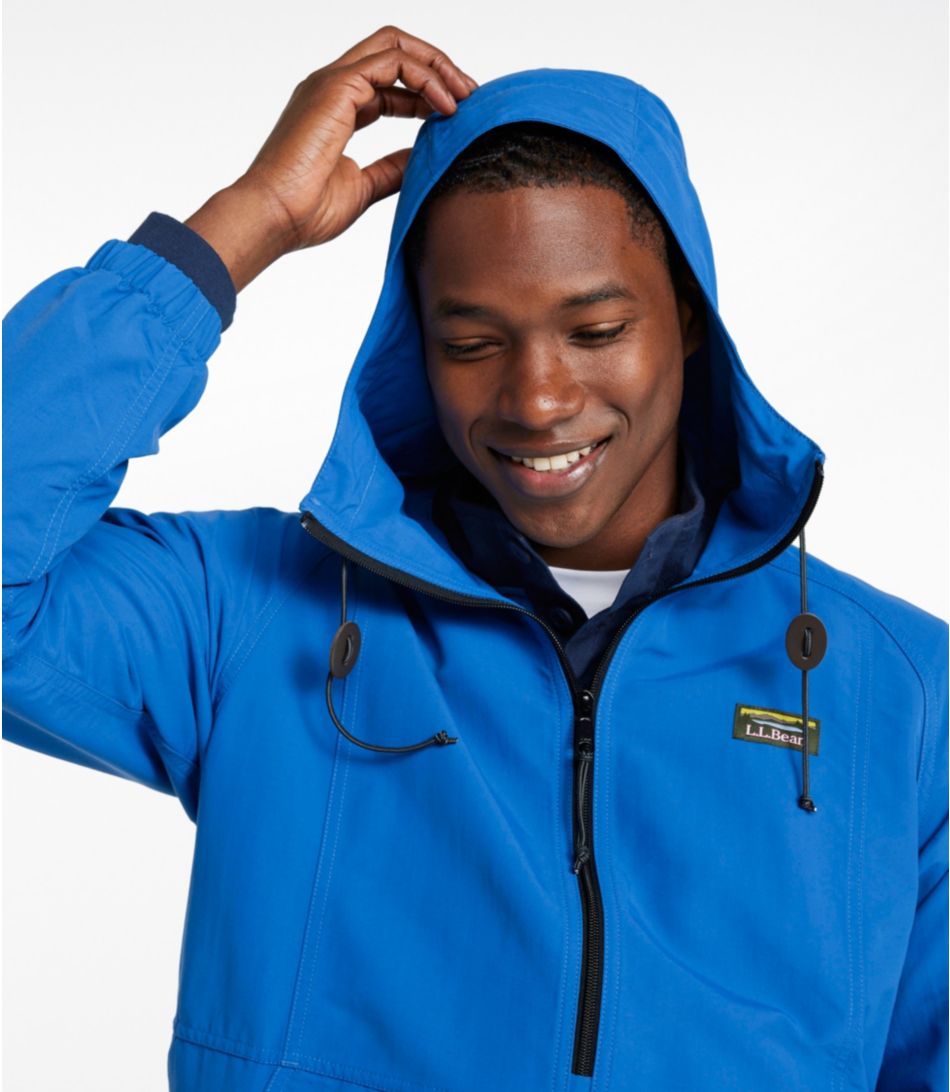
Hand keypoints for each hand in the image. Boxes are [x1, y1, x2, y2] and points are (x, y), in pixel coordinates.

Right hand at [185, 26, 476, 292]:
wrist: (275, 217)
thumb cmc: (306, 211)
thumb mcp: (364, 187)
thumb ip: (392, 168)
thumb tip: (422, 159)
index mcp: (336, 108)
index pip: (388, 82)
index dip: (426, 93)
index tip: (456, 116)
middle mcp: (333, 87)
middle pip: (393, 50)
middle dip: (437, 66)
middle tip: (469, 96)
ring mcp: (333, 82)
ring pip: (396, 46)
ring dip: (437, 67)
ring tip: (465, 98)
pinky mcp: (338, 86)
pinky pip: (393, 62)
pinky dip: (426, 78)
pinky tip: (445, 108)